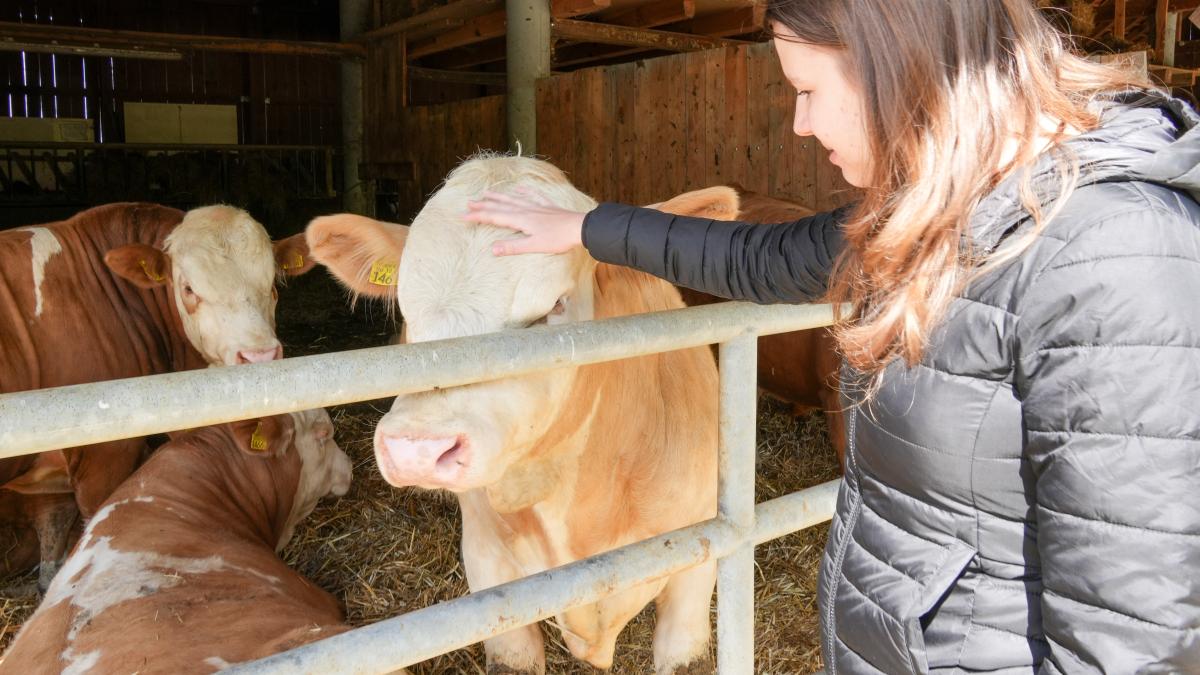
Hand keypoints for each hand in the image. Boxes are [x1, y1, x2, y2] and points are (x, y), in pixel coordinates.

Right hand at [464, 189, 586, 255]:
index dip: (478, 216)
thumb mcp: (534, 246)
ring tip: (487, 192)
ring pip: (513, 199)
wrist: (579, 228)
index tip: (463, 216)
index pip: (494, 217)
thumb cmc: (558, 239)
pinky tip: (519, 189)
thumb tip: (492, 249)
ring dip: (499, 196)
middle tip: (469, 202)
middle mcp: (526, 210)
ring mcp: (537, 206)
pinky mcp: (547, 207)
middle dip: (483, 204)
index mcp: (521, 220)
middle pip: (501, 206)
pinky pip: (533, 196)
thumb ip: (513, 247)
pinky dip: (524, 192)